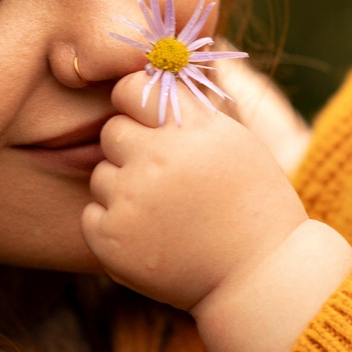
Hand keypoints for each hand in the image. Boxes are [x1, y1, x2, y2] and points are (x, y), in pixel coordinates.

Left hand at [84, 73, 306, 308]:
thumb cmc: (252, 205)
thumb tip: (150, 74)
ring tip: (166, 214)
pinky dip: (115, 227)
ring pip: (102, 175)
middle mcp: (158, 159)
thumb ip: (190, 110)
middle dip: (132, 151)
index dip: (135, 103)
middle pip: (112, 132)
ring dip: (124, 191)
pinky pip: (92, 215)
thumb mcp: (235, 142)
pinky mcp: (111, 239)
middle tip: (166, 180)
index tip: (148, 122)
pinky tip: (152, 238)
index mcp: (192, 129)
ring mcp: (131, 200)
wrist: (259, 278)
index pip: (131, 89)